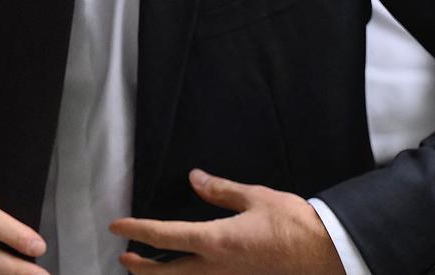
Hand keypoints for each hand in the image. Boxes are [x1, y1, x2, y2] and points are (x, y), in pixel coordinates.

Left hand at [110, 169, 345, 274]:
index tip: (117, 226)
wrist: (326, 255)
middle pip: (167, 274)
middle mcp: (217, 268)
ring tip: (147, 269)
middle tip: (123, 258)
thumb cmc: (291, 223)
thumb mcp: (254, 197)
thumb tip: (194, 178)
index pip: (165, 236)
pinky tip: (188, 271)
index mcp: (216, 241)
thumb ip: (220, 190)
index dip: (137, 231)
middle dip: (141, 269)